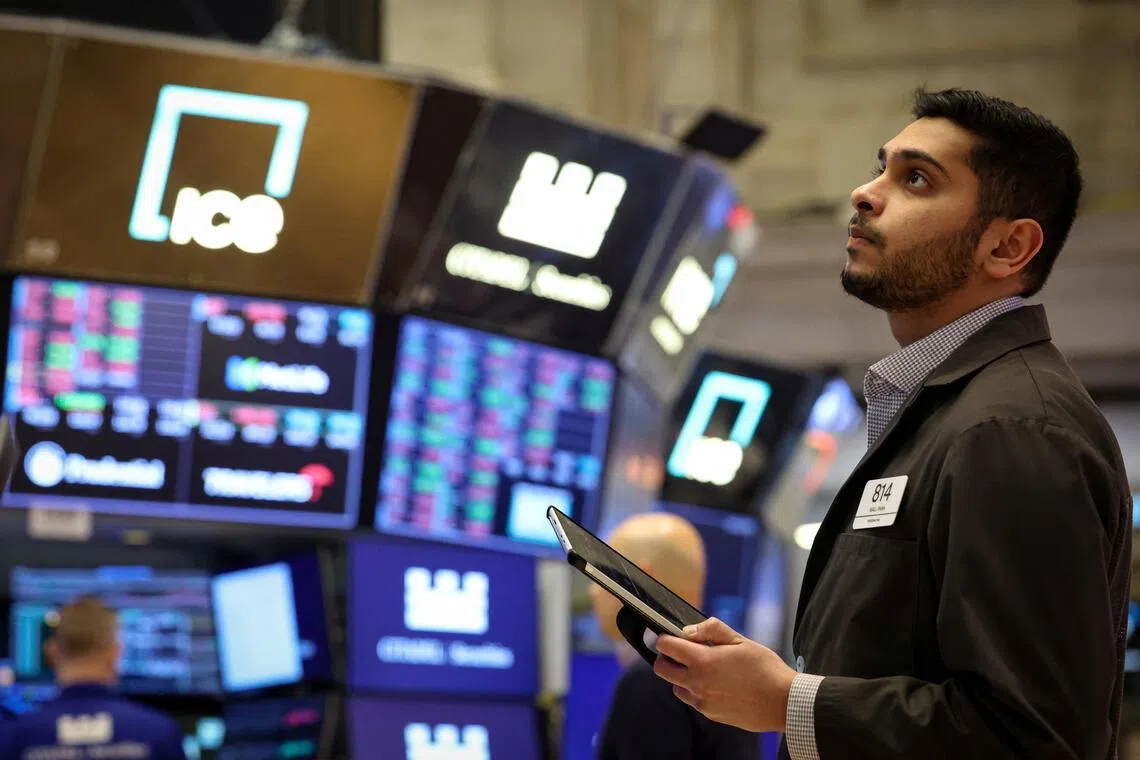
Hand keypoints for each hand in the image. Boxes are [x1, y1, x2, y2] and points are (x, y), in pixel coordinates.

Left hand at [653, 617, 796, 732]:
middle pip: (661, 669)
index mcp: (703, 661)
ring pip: (676, 687)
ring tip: (704, 670)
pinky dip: (696, 691)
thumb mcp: (740, 640)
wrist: (782, 702)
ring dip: (682, 676)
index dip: (665, 638)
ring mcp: (702, 701)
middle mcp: (697, 683)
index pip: (666, 647)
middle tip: (683, 653)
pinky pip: (693, 700)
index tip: (672, 636)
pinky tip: (717, 685)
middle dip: (666, 658)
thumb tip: (690, 630)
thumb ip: (712, 629)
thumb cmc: (765, 668)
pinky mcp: (710, 714)